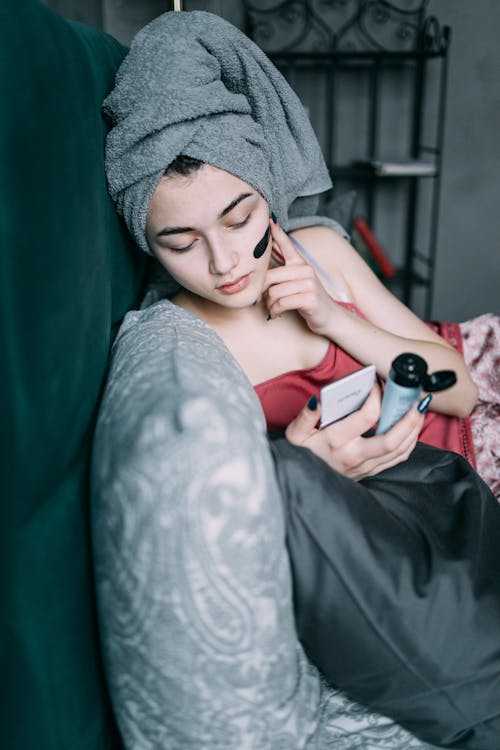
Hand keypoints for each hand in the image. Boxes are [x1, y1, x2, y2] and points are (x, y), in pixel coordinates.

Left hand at [264, 220, 335, 332]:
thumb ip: (283, 276)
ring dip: (270, 305)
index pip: (288, 246)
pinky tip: (277, 314)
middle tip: (262, 301)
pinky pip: (282, 303)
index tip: (270, 221)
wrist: (329, 317)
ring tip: (273, 309)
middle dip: (262, 292)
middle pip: (271, 277)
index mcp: (301, 264)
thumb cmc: (308, 300)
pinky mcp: (310, 298)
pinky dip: (275, 311)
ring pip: (274, 292)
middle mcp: (306, 271)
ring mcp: (309, 284)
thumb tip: (261, 276)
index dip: (278, 234)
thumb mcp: (298, 283)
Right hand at [285, 386, 424, 480]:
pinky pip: (397, 459)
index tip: (376, 385)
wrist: (301, 482)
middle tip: (419, 401)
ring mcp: (365, 466)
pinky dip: (409, 443)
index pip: (366, 417)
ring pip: (399, 451)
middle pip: (392, 440)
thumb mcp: (295, 433)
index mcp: (336, 441)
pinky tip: (412, 429)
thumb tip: (318, 400)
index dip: (376, 397)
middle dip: (409, 419)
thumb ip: (307, 416)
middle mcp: (354, 456)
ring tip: (419, 411)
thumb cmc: (300, 453)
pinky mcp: (370, 472)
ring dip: (413, 431)